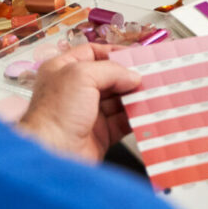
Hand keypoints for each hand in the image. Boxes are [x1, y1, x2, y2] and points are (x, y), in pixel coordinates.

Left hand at [17, 42, 140, 161]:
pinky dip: (136, 116)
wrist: (53, 156)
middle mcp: (75, 91)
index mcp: (63, 70)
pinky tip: (148, 110)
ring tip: (154, 90)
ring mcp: (88, 113)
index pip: (92, 53)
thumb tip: (133, 76)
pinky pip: (122, 121)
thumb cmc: (56, 113)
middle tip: (150, 73)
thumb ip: (112, 70)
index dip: (113, 52)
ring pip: (118, 99)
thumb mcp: (81, 76)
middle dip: (129, 76)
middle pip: (109, 77)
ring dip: (135, 96)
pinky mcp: (99, 134)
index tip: (135, 54)